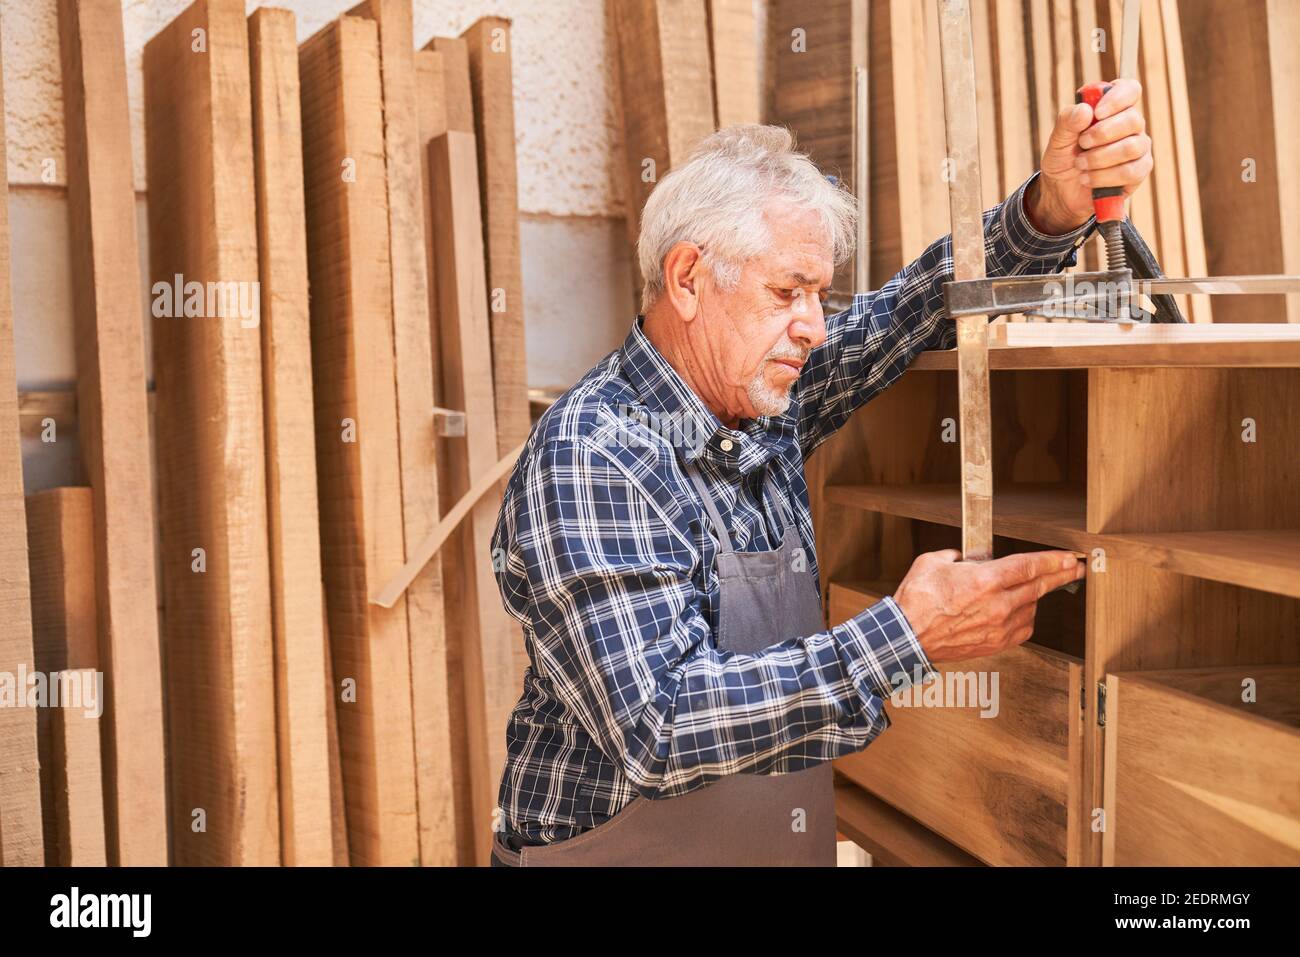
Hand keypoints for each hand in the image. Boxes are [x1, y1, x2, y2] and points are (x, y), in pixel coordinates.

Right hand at [893, 549, 1083, 662]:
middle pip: (1039, 587)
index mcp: (984, 580)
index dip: (1053, 560)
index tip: (1068, 557)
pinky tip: (1016, 610)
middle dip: (1060, 576)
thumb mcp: (933, 562)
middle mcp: (997, 604)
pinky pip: (1023, 628)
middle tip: (1074, 569)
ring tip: (1026, 589)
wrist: (906, 637)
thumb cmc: (916, 601)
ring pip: (1031, 607)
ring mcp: (999, 627)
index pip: (1029, 566)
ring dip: (1032, 596)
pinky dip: (1024, 617)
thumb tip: (969, 558)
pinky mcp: (995, 643)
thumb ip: (958, 556)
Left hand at [1027, 77, 1152, 234]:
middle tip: (1082, 143)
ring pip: (1131, 147)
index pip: (1130, 90)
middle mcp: (1131, 125)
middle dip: (1102, 134)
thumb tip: (1085, 110)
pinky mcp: (1139, 171)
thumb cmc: (1063, 159)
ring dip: (1100, 158)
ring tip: (1080, 164)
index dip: (1117, 98)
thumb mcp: (1057, 139)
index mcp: (1113, 108)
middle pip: (1132, 120)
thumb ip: (1067, 121)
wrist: (1061, 192)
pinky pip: (1131, 171)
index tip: (1097, 112)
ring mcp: (1138, 147)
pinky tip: (1088, 179)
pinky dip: (1104, 177)